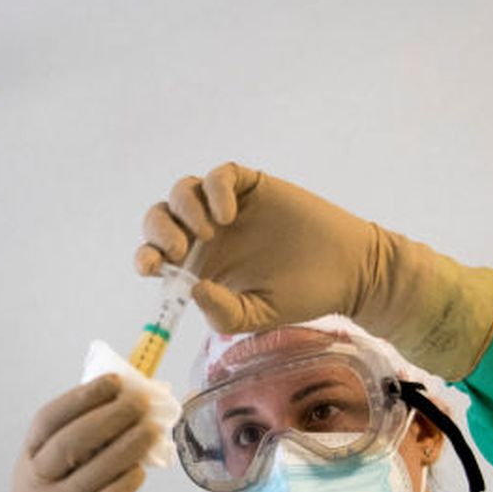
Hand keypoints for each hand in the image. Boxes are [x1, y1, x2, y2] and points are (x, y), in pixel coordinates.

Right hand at [9, 375, 154, 491]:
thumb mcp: (73, 482)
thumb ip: (92, 449)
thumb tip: (130, 405)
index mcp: (26, 466)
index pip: (47, 421)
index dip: (80, 398)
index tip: (114, 382)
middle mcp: (29, 489)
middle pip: (67, 443)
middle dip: (107, 417)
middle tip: (140, 403)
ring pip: (88, 474)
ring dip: (124, 447)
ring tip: (151, 431)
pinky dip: (122, 484)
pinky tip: (140, 471)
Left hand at [134, 163, 380, 333]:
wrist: (346, 270)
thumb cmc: (300, 295)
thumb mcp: (257, 314)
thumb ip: (223, 312)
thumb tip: (194, 290)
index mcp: (200, 265)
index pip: (157, 255)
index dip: (146, 257)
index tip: (151, 267)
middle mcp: (207, 234)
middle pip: (161, 218)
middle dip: (159, 231)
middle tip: (180, 251)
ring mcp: (228, 207)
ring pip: (184, 192)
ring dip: (184, 209)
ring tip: (209, 233)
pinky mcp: (253, 186)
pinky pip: (221, 176)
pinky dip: (216, 189)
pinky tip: (229, 214)